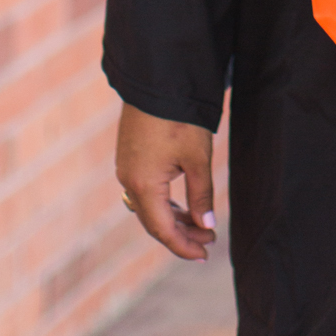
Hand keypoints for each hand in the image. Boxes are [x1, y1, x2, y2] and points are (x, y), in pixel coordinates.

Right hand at [116, 105, 217, 260]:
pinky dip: (164, 203)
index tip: (205, 255)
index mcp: (144, 185)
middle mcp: (128, 180)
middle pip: (154, 221)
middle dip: (181, 235)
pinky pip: (144, 192)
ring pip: (149, 207)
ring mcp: (126, 168)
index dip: (184, 246)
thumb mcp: (198, 158)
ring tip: (201, 225)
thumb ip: (201, 195)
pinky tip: (182, 205)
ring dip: (173, 219)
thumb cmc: (180, 119)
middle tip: (209, 240)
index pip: (163, 230)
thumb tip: (206, 225)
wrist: (157, 81)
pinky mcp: (129, 157)